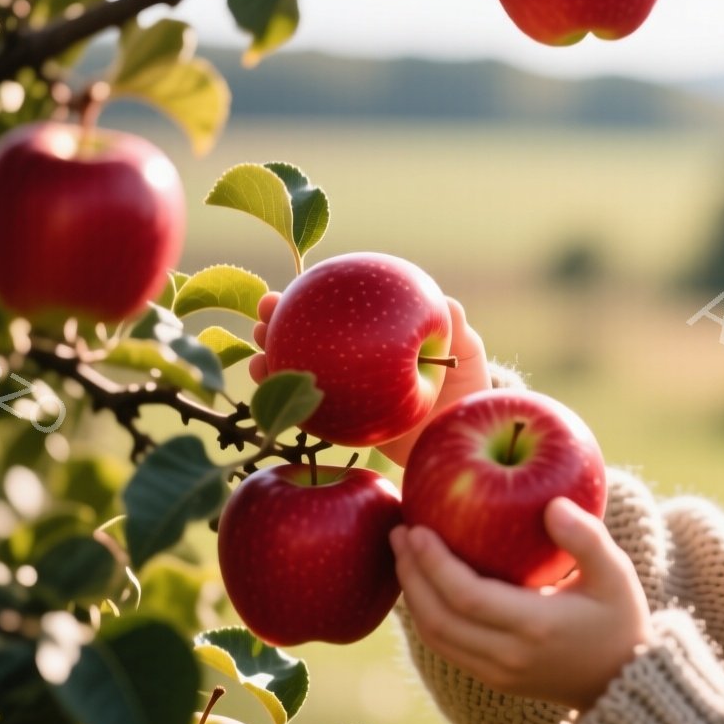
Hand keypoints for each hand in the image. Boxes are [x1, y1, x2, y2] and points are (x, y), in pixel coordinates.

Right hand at [248, 290, 490, 466]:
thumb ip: (456, 326)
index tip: (280, 294)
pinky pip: (315, 414)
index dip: (303, 299)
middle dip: (274, 327)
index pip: (332, 307)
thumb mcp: (466, 350)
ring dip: (272, 367)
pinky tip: (280, 406)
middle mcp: (352, 359)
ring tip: (256, 363)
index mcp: (373, 333)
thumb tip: (445, 305)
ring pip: (299, 374)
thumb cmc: (467, 382)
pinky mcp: (346, 425)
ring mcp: (345, 391)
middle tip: (261, 322)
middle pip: (304, 336)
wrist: (462, 430)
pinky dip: (295, 408)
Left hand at [391, 497, 652, 712]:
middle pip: (439, 617)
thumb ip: (587, 538)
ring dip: (412, 595)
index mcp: (536, 626)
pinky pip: (445, 646)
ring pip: (436, 636)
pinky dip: (426, 613)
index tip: (417, 528)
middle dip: (411, 574)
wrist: (620, 680)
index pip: (467, 596)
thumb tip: (552, 504)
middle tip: (398, 532)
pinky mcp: (492, 678)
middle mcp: (509, 655)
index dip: (434, 564)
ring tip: (403, 554)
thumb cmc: (620, 617)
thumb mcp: (616, 574)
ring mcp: (497, 672)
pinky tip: (423, 583)